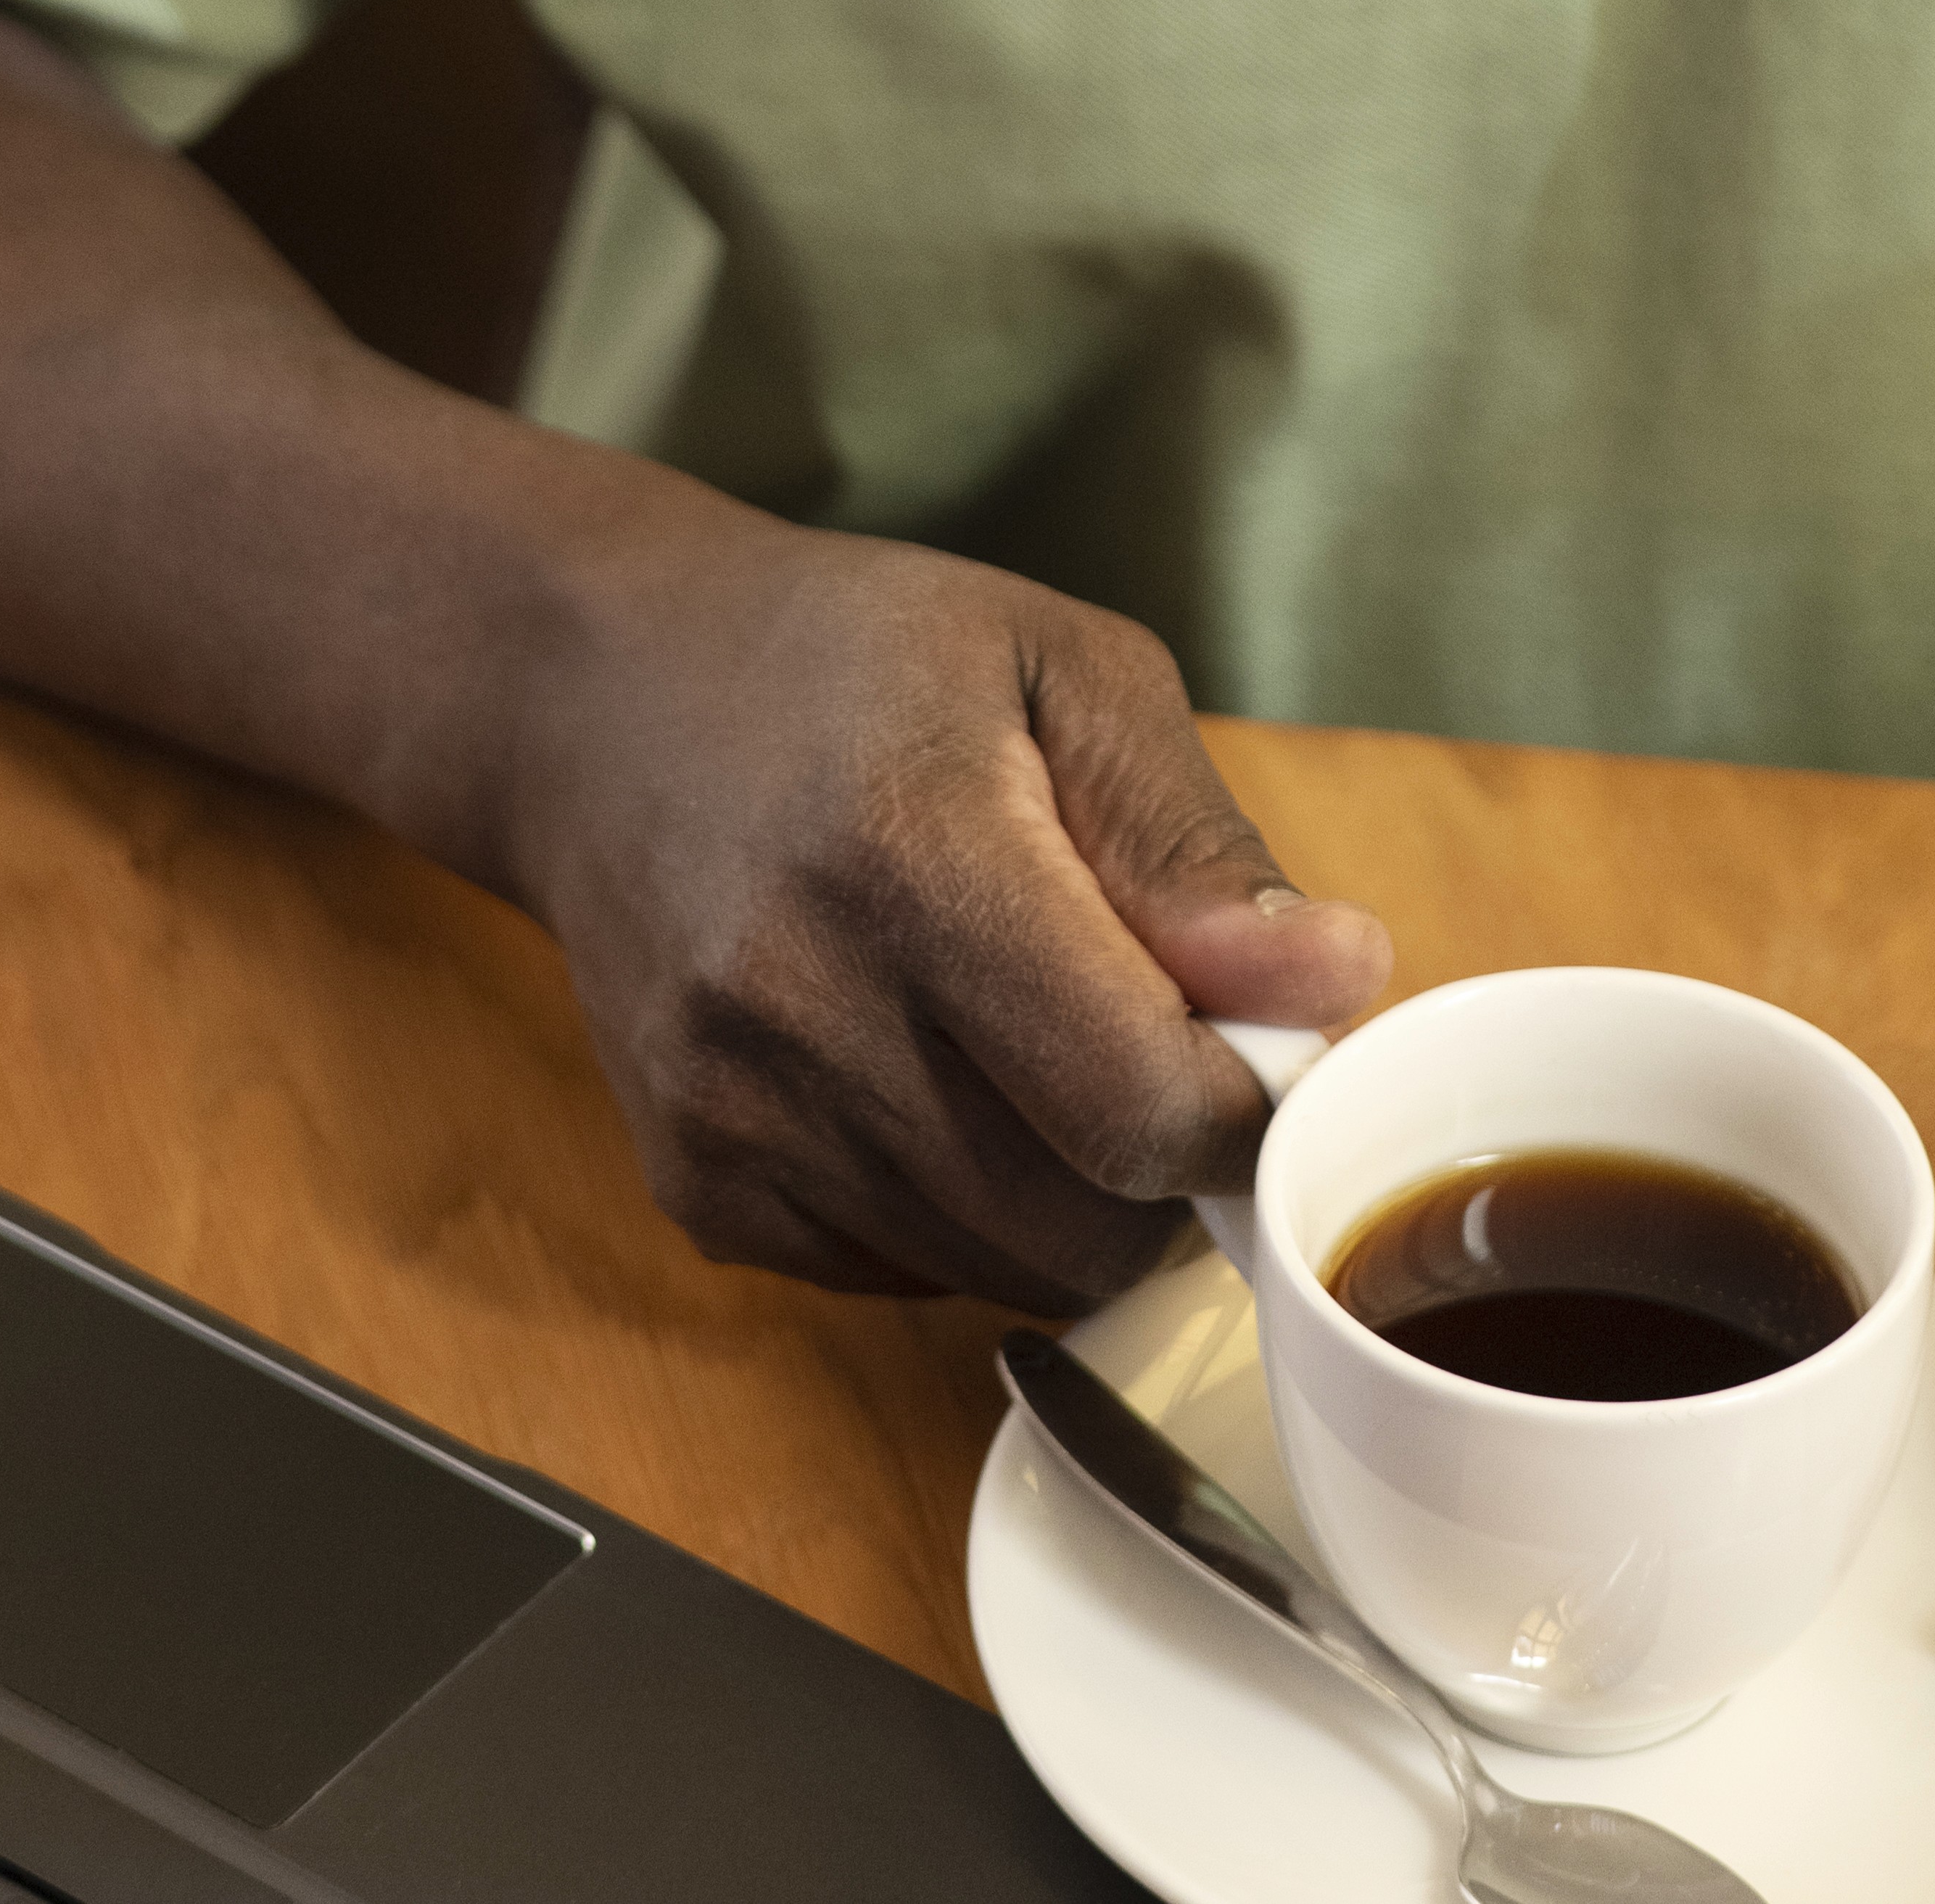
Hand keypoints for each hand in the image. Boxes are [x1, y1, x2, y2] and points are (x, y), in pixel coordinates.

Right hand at [504, 484, 1390, 1309]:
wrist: (597, 699)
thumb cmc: (855, 661)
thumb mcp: (1059, 668)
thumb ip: (1195, 841)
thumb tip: (1336, 979)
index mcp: (909, 856)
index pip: (1136, 1099)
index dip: (1246, 1101)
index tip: (1268, 1039)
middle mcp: (799, 1008)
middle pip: (1084, 1221)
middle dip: (1169, 1158)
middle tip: (1161, 1035)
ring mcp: (731, 1116)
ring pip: (1005, 1270)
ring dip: (1072, 1190)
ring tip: (1039, 1034)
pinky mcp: (696, 1189)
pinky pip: (906, 1274)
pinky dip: (966, 1207)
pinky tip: (932, 1069)